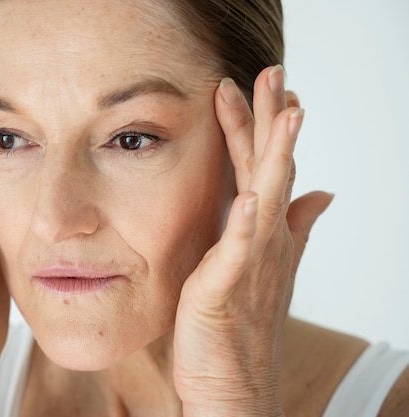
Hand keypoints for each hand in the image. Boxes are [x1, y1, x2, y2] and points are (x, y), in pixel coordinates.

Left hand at [172, 66, 332, 415]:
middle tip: (273, 74)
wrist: (234, 390)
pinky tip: (249, 198)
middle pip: (270, 172)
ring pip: (266, 201)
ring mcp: (250, 266)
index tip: (268, 90)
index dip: (266, 130)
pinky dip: (247, 226)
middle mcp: (264, 244)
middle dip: (272, 123)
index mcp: (263, 236)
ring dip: (275, 158)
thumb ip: (289, 231)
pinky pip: (238, 255)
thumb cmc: (240, 330)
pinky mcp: (227, 292)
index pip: (266, 171)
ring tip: (284, 115)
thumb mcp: (261, 271)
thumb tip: (319, 194)